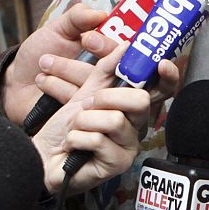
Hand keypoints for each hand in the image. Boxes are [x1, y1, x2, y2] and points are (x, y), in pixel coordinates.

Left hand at [1, 5, 110, 122]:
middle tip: (52, 57)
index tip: (87, 39)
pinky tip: (42, 81)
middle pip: (108, 74)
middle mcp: (104, 76)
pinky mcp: (82, 115)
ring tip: (43, 65)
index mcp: (103, 54)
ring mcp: (93, 97)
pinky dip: (57, 88)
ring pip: (92, 88)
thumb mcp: (56, 29)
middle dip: (78, 64)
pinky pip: (79, 104)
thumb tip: (101, 14)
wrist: (16, 83)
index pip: (120, 51)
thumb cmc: (38, 54)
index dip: (106, 45)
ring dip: (63, 72)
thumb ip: (77, 18)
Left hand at [35, 44, 156, 192]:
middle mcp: (137, 126)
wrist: (41, 156)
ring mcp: (129, 146)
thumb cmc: (62, 128)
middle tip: (86, 104)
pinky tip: (73, 147)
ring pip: (114, 120)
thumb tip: (127, 45)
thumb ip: (105, 70)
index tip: (161, 64)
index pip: (162, 89)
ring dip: (83, 122)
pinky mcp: (117, 164)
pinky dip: (76, 139)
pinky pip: (99, 140)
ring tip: (74, 130)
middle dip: (105, 97)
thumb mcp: (83, 92)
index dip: (167, 76)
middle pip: (140, 100)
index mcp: (132, 107)